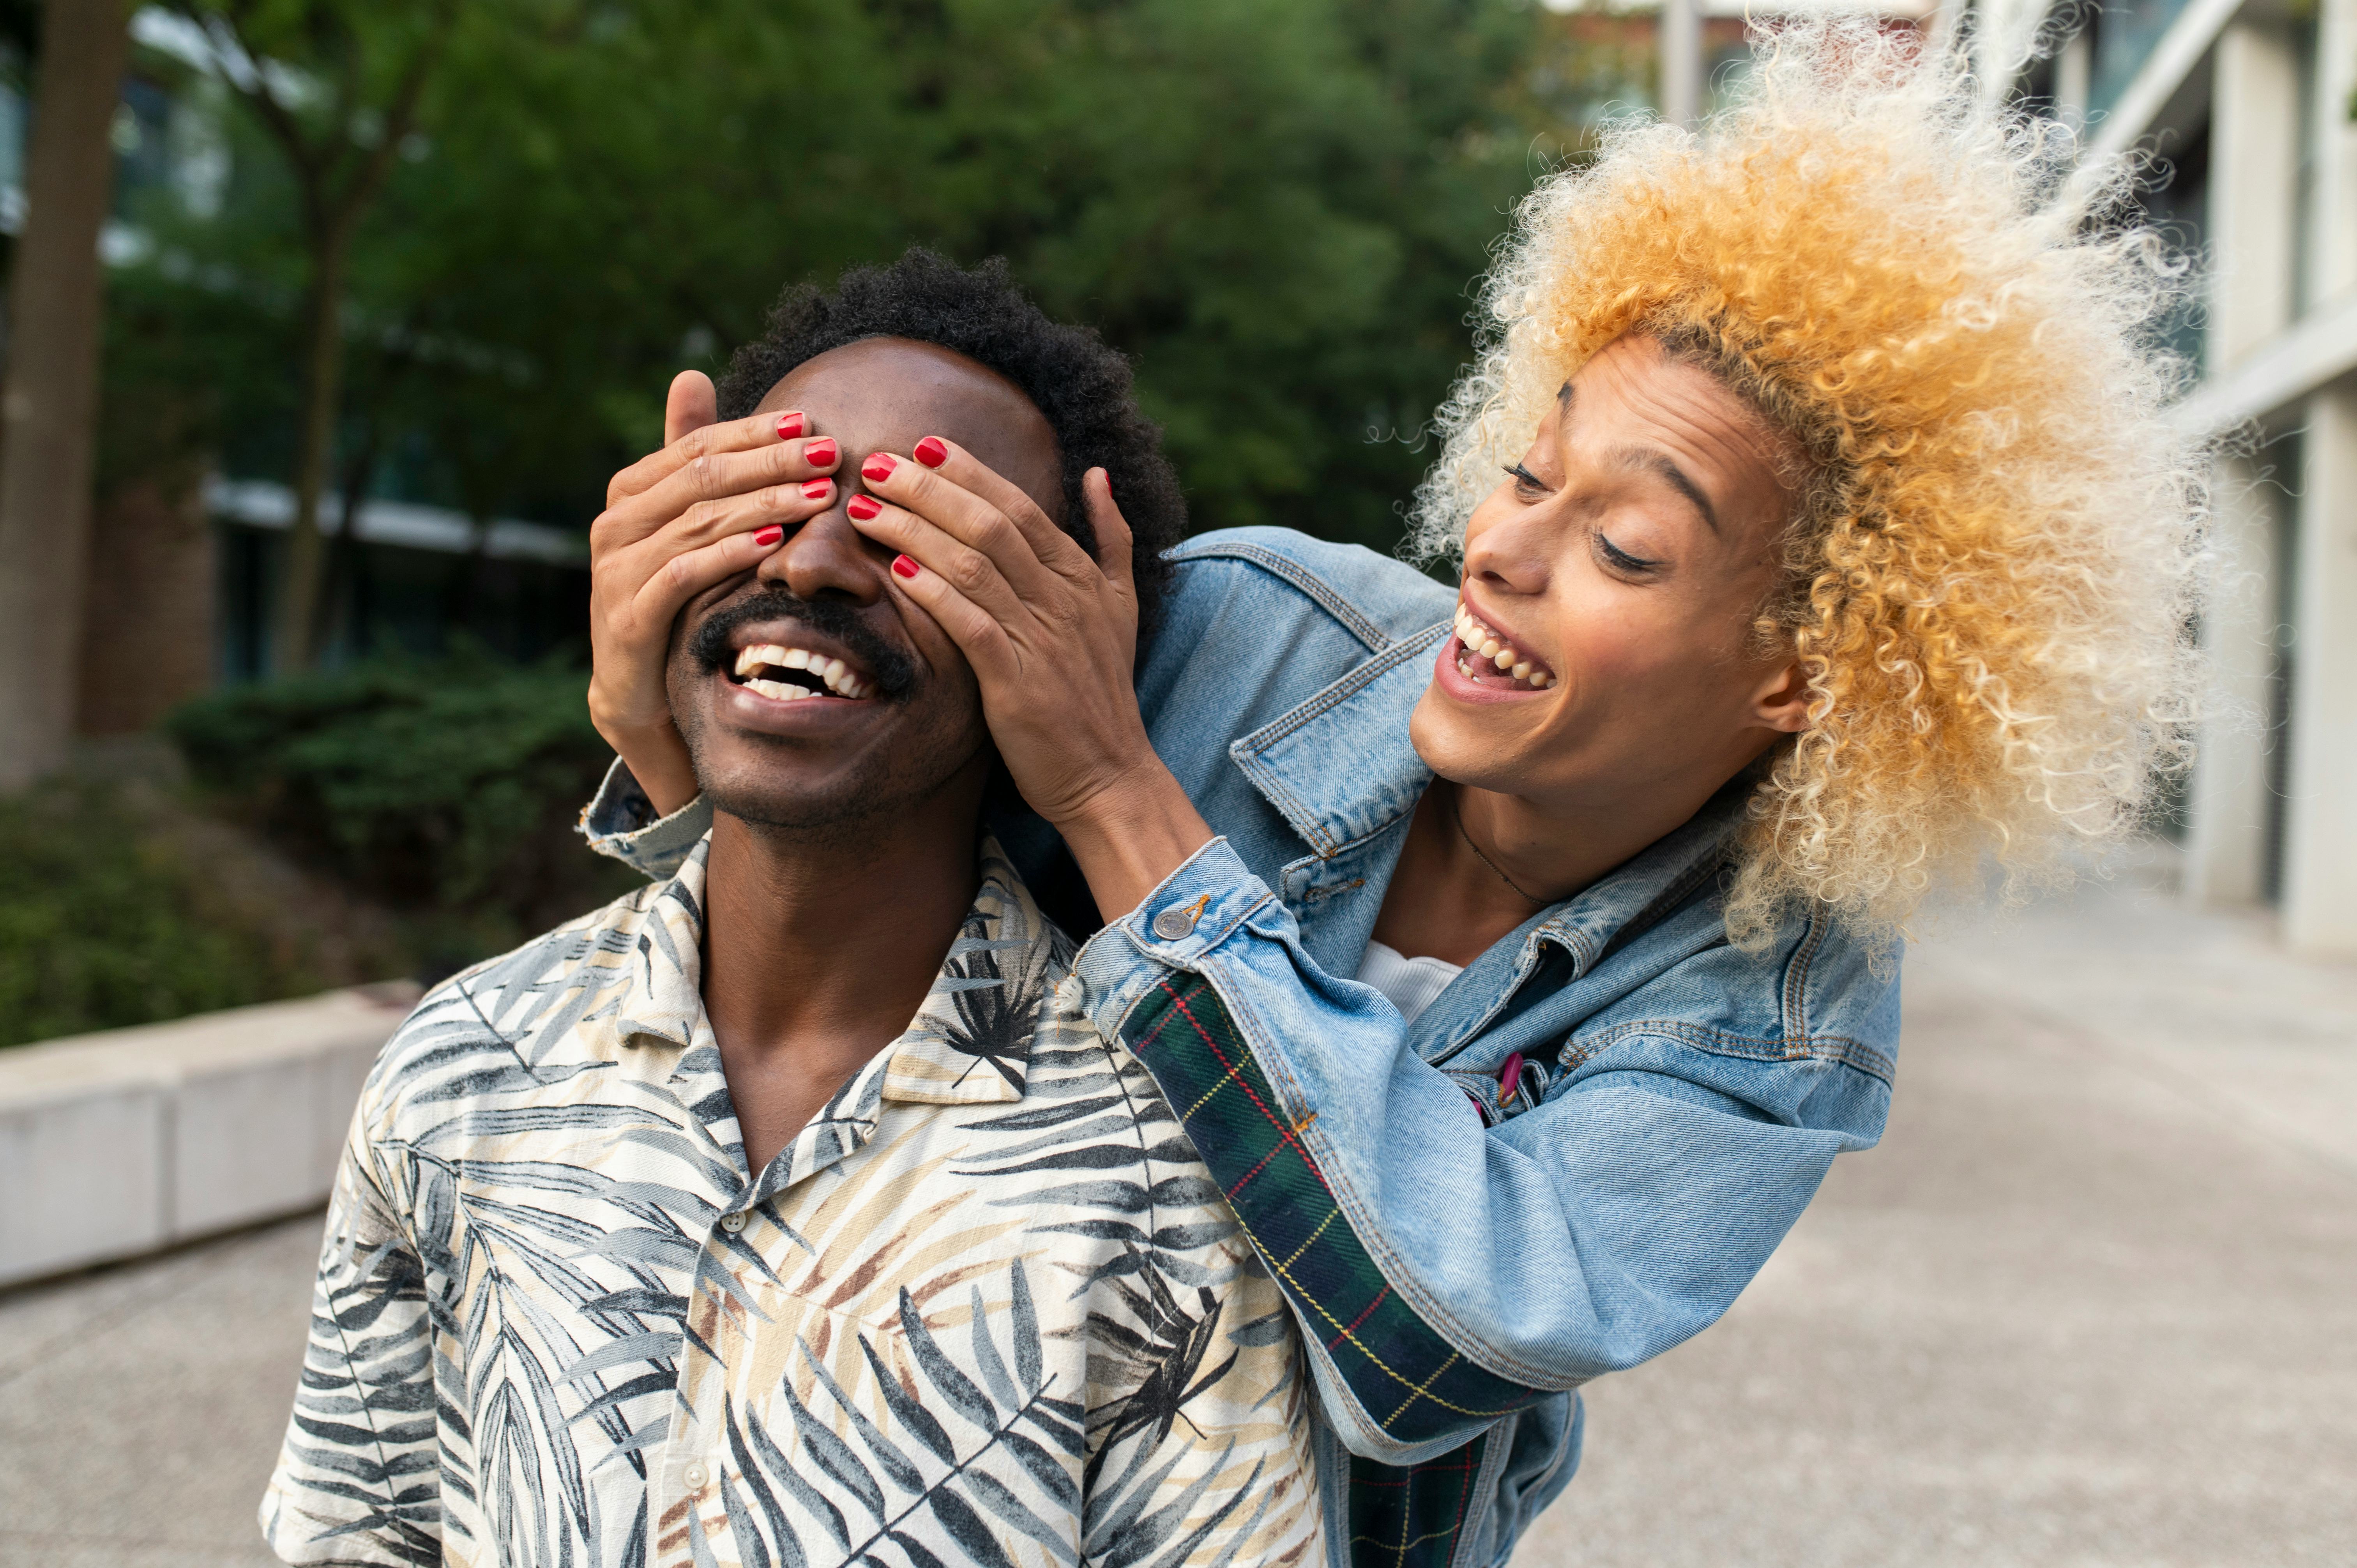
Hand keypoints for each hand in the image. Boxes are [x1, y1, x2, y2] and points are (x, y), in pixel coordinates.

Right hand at [587, 371, 841, 813]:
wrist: (641, 688)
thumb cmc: (674, 597)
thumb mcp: (687, 525)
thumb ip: (690, 457)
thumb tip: (691, 372)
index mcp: (631, 491)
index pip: (699, 445)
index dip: (755, 432)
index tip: (812, 423)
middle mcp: (615, 523)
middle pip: (703, 477)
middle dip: (771, 462)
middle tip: (829, 454)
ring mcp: (615, 570)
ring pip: (698, 521)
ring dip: (765, 504)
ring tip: (819, 495)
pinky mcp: (627, 616)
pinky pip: (683, 574)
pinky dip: (729, 554)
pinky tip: (774, 543)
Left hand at [844, 441, 1212, 920]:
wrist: (1111, 775)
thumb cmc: (1102, 694)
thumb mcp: (1121, 607)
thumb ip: (1111, 538)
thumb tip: (1097, 473)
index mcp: (1081, 577)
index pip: (1020, 507)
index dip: (970, 472)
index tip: (923, 444)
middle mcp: (1063, 600)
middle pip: (991, 524)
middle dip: (930, 488)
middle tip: (877, 463)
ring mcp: (1041, 640)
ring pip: (975, 566)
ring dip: (915, 530)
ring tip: (867, 507)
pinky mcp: (1018, 683)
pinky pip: (972, 624)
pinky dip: (935, 592)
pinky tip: (897, 569)